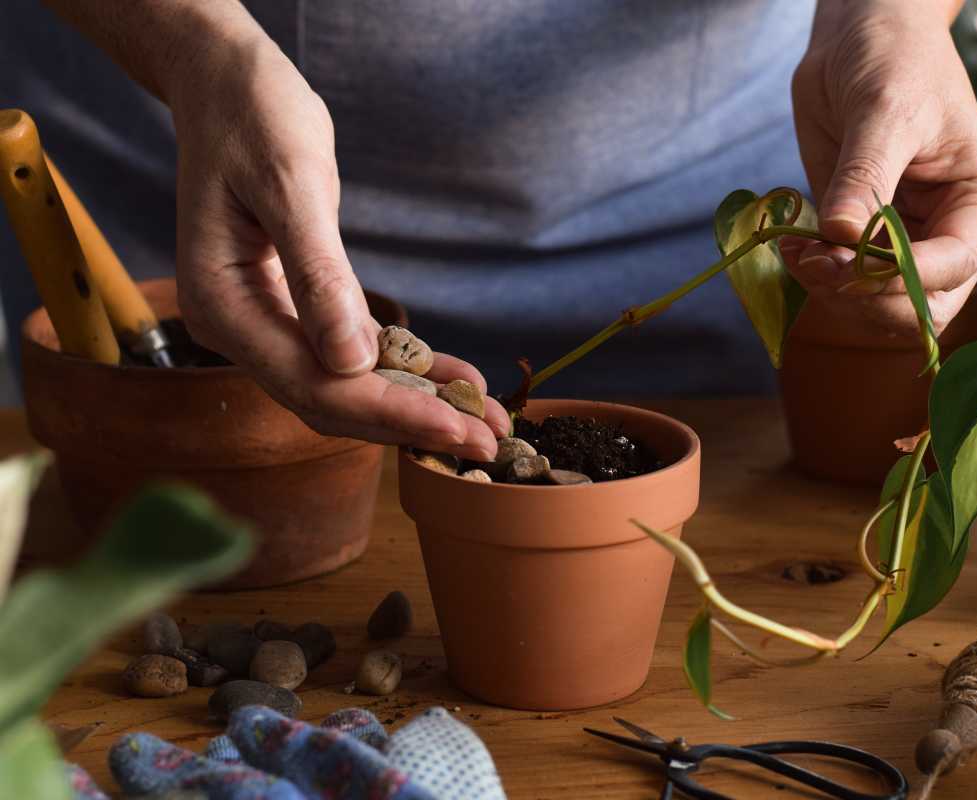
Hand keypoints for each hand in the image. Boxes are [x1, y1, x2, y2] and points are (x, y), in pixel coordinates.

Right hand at [166, 33, 504, 457]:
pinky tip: (456, 379)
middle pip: (332, 399)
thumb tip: (351, 362)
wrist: (229, 85)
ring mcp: (268, 321)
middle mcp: (240, 327)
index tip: (455, 431)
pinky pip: (356, 351)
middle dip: (411, 424)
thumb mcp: (290, 184)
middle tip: (488, 445)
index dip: (389, 412)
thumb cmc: (253, 118)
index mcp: (223, 305)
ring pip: (348, 385)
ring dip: (417, 404)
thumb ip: (318, 274)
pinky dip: (407, 366)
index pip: (313, 384)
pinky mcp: (298, 308)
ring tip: (487, 422)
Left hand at [787, 0, 976, 341]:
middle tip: (813, 258)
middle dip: (862, 296)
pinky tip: (794, 246)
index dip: (896, 276)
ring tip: (798, 248)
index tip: (841, 254)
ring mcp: (910, 250)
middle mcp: (955, 240)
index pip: (952, 267)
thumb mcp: (884, 109)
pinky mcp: (866, 247)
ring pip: (879, 311)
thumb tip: (842, 235)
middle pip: (918, 310)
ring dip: (832, 292)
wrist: (861, 42)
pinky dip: (816, 279)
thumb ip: (865, 176)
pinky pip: (845, 288)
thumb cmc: (895, 60)